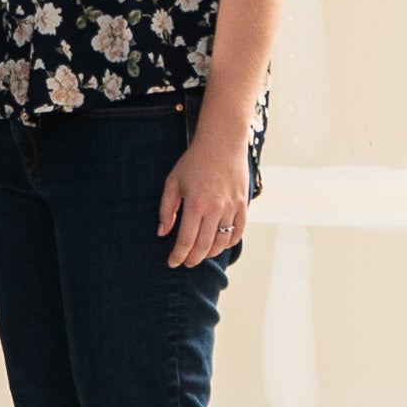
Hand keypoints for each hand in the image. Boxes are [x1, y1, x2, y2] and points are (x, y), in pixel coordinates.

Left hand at [157, 128, 249, 267]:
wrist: (222, 143)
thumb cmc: (194, 162)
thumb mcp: (173, 182)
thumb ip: (166, 209)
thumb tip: (162, 232)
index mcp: (195, 204)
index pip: (186, 240)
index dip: (178, 255)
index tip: (172, 263)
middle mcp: (216, 209)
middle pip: (204, 246)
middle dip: (193, 258)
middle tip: (185, 263)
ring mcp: (232, 208)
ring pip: (222, 242)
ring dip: (210, 253)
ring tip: (200, 255)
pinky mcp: (243, 205)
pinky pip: (238, 232)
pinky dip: (229, 242)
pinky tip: (220, 245)